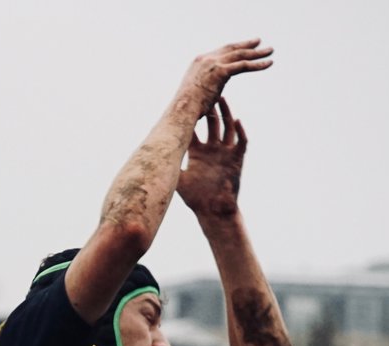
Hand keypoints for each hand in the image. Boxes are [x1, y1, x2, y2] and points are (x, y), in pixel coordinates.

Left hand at [178, 97, 246, 217]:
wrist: (213, 211)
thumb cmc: (196, 198)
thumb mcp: (178, 180)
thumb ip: (168, 167)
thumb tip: (147, 161)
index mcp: (198, 152)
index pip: (194, 130)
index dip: (190, 117)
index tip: (185, 103)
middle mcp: (212, 149)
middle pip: (212, 123)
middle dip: (210, 109)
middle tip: (205, 92)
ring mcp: (225, 153)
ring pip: (227, 128)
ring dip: (226, 114)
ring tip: (223, 98)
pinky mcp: (237, 159)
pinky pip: (241, 142)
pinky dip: (241, 131)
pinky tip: (238, 121)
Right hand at [179, 38, 272, 112]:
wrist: (181, 110)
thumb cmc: (186, 107)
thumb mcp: (195, 92)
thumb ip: (205, 86)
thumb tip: (212, 92)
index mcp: (199, 62)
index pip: (220, 51)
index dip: (234, 49)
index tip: (243, 47)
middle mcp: (206, 59)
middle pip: (231, 48)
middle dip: (246, 45)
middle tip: (259, 42)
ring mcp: (213, 63)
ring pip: (240, 55)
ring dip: (257, 52)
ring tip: (270, 51)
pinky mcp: (220, 71)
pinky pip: (243, 65)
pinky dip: (257, 64)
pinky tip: (268, 63)